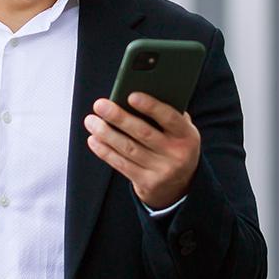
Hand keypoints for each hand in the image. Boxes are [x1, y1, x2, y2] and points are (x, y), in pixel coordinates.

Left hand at [83, 93, 199, 208]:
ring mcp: (162, 171)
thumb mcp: (180, 131)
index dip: (151, 106)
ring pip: (129, 149)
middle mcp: (177, 154)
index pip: (170, 118)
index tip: (131, 95)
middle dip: (119, 117)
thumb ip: (166, 114)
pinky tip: (94, 139)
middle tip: (100, 105)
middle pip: (143, 133)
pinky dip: (105, 151)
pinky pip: (122, 165)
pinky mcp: (147, 183)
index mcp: (187, 135)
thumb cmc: (175, 146)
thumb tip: (138, 93)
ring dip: (106, 133)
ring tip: (91, 120)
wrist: (180, 185)